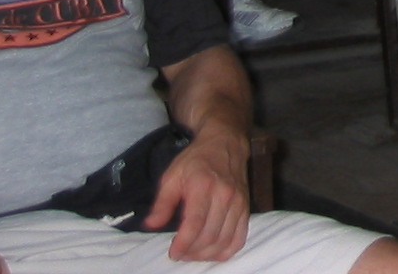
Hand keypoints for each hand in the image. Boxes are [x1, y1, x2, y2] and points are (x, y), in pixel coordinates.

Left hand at [143, 126, 249, 262]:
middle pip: (210, 235)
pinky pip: (240, 238)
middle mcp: (225, 194)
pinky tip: (212, 252)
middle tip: (180, 253)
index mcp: (203, 185)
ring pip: (225, 240)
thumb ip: (161, 202)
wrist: (226, 143)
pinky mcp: (246, 207)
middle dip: (192, 252)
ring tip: (192, 254)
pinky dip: (226, 251)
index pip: (195, 222)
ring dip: (206, 254)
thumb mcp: (172, 176)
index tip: (173, 252)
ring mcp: (239, 202)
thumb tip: (151, 225)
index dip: (183, 243)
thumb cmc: (196, 160)